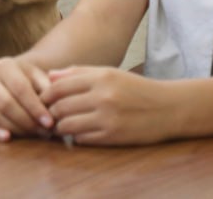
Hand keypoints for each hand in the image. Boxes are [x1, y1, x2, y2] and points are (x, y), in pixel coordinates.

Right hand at [0, 56, 54, 141]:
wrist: (12, 79)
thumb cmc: (30, 81)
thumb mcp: (39, 76)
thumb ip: (49, 86)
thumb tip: (54, 99)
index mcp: (5, 66)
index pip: (20, 88)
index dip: (35, 107)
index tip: (49, 122)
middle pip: (6, 103)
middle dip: (27, 121)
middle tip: (43, 132)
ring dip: (15, 128)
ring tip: (33, 134)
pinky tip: (7, 138)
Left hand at [42, 66, 180, 145]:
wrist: (168, 108)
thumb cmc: (135, 88)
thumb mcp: (109, 73)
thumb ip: (78, 72)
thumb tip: (50, 76)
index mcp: (100, 77)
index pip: (58, 87)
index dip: (45, 95)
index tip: (44, 101)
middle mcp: (103, 97)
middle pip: (60, 107)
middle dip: (51, 113)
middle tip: (50, 116)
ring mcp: (108, 118)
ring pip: (68, 125)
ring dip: (61, 127)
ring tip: (63, 126)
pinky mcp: (113, 137)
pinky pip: (82, 139)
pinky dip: (77, 136)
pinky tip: (82, 132)